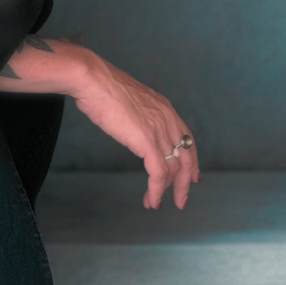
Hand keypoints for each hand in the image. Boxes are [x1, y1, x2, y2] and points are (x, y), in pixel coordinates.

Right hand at [70, 52, 199, 210]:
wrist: (92, 79)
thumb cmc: (100, 87)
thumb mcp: (127, 100)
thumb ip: (135, 114)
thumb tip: (128, 122)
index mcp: (164, 108)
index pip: (187, 138)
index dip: (191, 159)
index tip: (192, 176)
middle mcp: (167, 119)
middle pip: (186, 157)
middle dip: (185, 182)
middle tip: (182, 200)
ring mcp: (159, 130)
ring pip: (174, 169)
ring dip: (167, 191)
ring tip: (155, 204)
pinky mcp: (147, 141)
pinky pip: (158, 173)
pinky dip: (157, 190)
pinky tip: (152, 201)